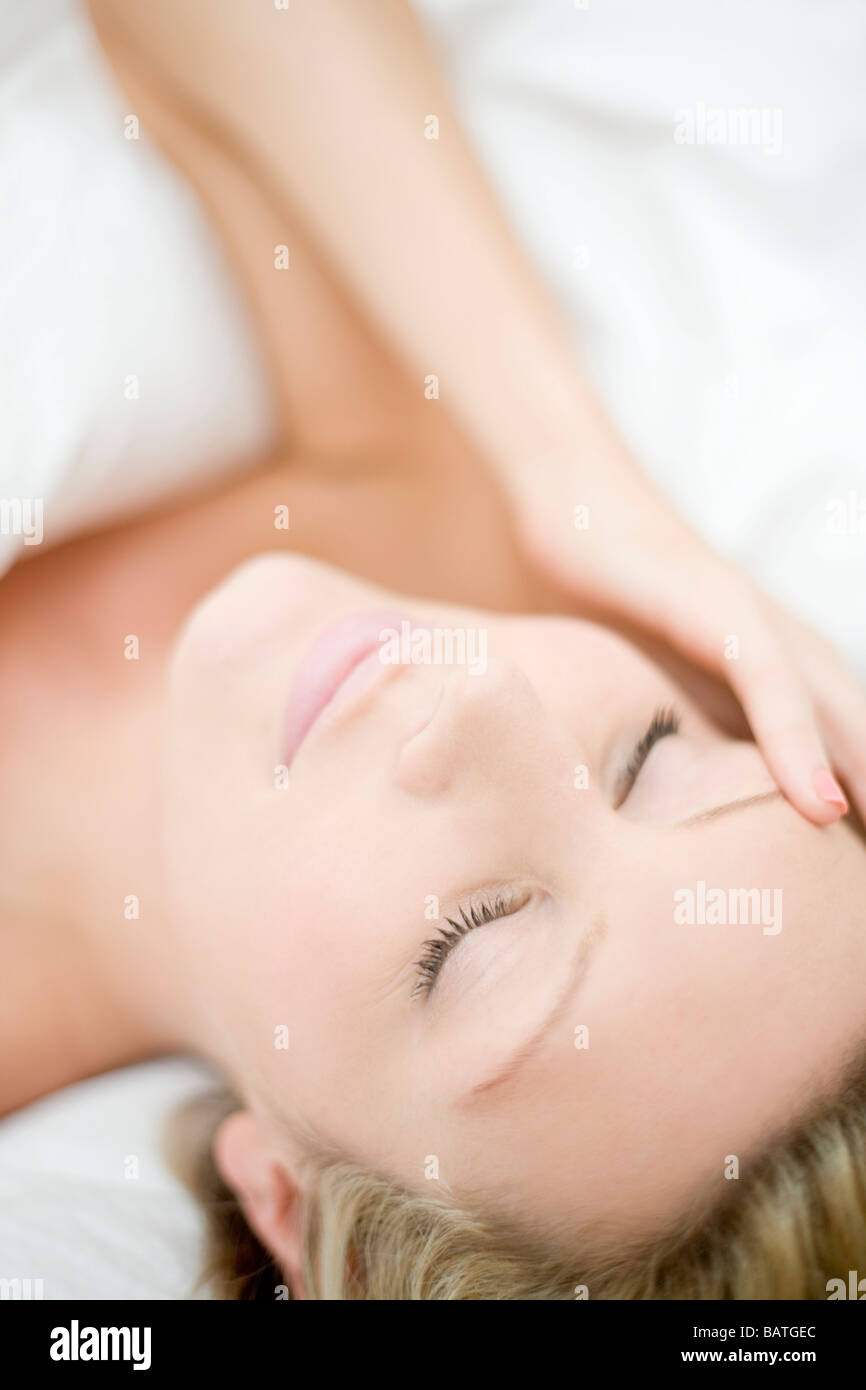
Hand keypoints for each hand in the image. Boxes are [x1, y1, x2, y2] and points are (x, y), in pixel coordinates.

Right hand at [510, 447, 864, 828]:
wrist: (571, 502)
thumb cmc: (604, 601)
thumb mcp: (650, 689)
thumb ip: (681, 741)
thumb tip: (667, 822)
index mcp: (778, 671)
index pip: (845, 752)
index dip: (861, 810)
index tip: (860, 897)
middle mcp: (787, 648)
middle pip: (860, 739)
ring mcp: (758, 623)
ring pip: (839, 720)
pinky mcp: (718, 606)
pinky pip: (773, 687)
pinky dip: (799, 746)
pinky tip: (821, 805)